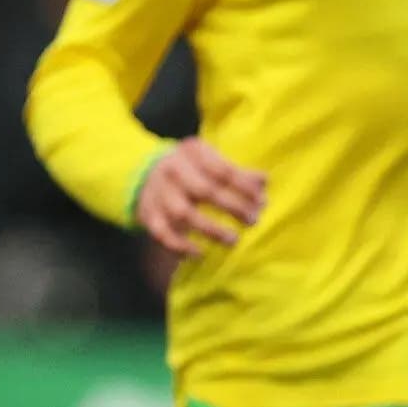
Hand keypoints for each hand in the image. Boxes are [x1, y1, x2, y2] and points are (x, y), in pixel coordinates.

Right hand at [135, 138, 264, 257]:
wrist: (143, 172)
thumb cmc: (191, 168)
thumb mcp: (211, 159)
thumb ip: (237, 171)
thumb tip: (264, 180)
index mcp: (191, 153)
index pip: (222, 170)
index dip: (245, 187)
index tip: (261, 201)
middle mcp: (172, 170)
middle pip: (205, 191)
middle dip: (233, 208)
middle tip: (253, 220)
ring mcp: (159, 193)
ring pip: (184, 213)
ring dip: (211, 230)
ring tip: (233, 240)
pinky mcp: (148, 214)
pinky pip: (162, 233)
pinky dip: (180, 246)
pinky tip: (199, 253)